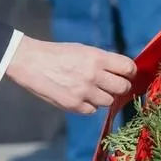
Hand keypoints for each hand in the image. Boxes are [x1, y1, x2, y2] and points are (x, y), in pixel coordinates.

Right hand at [5, 35, 134, 114]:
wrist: (31, 62)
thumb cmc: (59, 54)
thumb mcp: (83, 50)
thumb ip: (103, 61)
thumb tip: (123, 72)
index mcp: (97, 57)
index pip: (128, 68)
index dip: (129, 72)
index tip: (126, 74)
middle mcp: (93, 75)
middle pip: (123, 87)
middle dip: (120, 86)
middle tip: (112, 84)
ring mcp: (84, 92)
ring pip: (109, 101)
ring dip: (103, 97)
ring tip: (90, 89)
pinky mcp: (74, 105)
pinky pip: (92, 110)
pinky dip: (89, 105)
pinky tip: (79, 96)